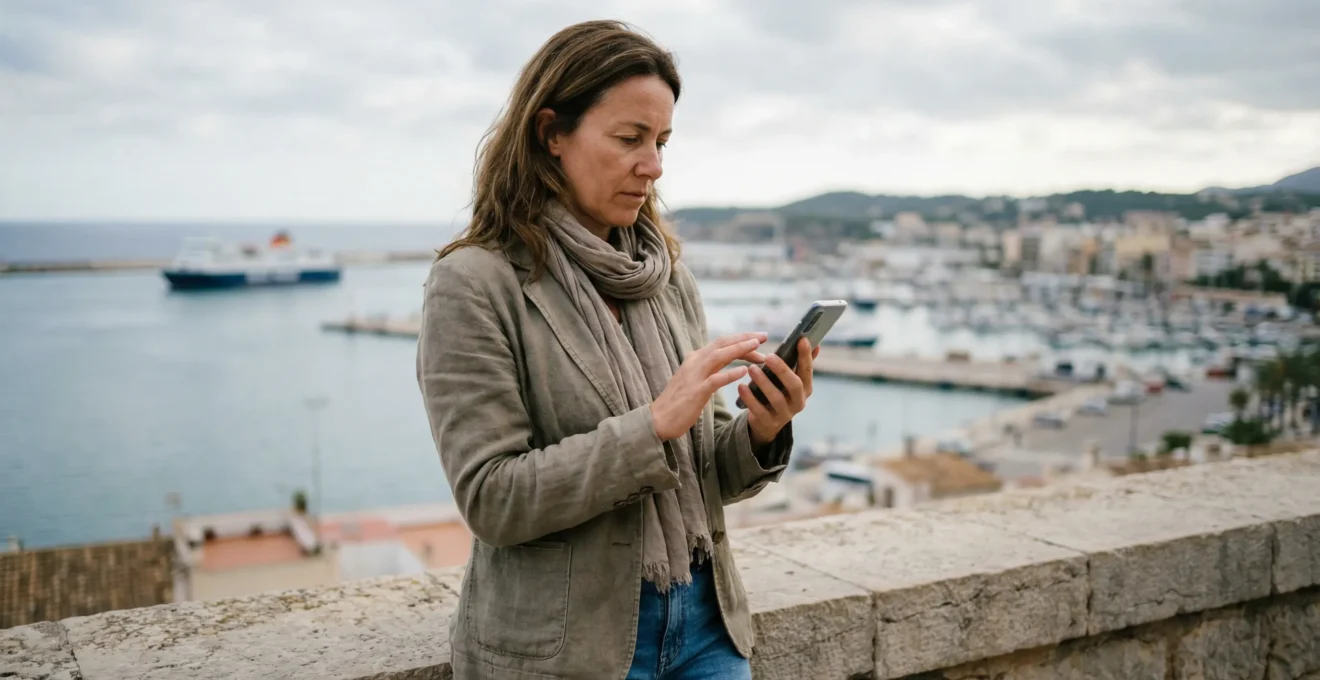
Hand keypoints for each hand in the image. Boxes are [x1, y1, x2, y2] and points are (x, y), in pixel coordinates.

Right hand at [650, 332, 767, 440]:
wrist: (658, 419)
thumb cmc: (678, 402)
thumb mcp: (694, 380)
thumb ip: (707, 369)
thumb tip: (723, 363)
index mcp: (695, 359)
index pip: (721, 343)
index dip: (741, 338)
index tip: (759, 338)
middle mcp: (694, 362)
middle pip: (723, 343)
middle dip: (745, 338)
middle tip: (765, 336)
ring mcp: (694, 376)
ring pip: (720, 356)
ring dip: (740, 350)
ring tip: (758, 348)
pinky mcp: (695, 392)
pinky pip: (716, 379)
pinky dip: (731, 373)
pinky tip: (745, 372)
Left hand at [739, 337, 818, 446]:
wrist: (767, 423)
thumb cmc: (780, 393)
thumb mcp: (791, 380)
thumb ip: (801, 363)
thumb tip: (816, 343)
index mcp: (805, 388)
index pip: (807, 370)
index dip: (806, 356)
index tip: (801, 339)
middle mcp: (799, 402)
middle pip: (794, 385)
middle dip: (782, 370)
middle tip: (769, 356)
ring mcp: (784, 414)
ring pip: (776, 398)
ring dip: (763, 382)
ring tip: (751, 369)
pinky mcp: (768, 422)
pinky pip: (759, 410)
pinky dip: (750, 398)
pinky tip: (741, 386)